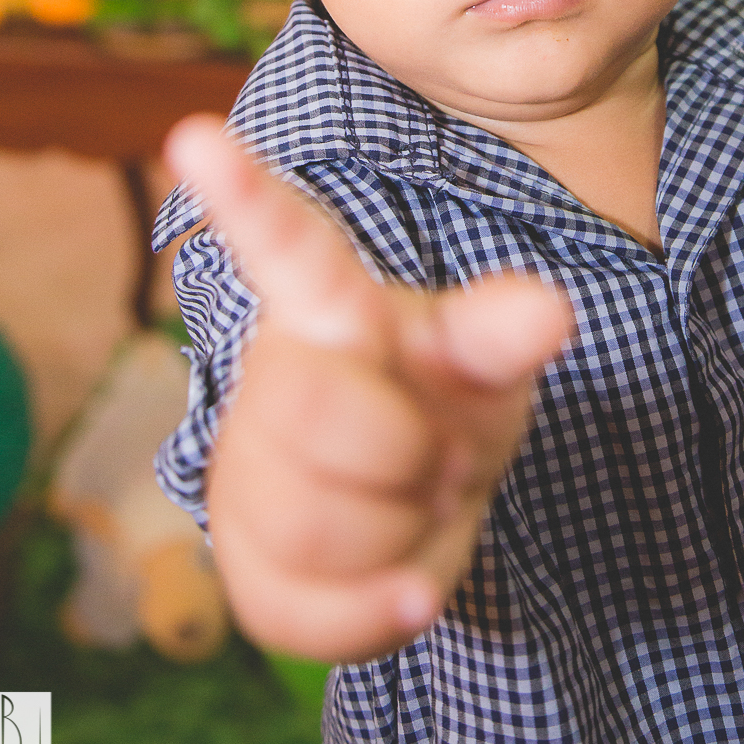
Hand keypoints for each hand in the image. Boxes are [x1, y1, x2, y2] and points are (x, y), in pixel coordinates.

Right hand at [164, 115, 574, 663]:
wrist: (427, 500)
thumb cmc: (446, 396)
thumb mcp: (485, 355)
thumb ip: (503, 330)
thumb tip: (548, 310)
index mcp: (330, 304)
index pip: (287, 242)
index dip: (244, 193)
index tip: (195, 134)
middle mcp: (273, 374)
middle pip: (314, 410)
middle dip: (406, 446)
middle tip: (442, 452)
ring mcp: (249, 469)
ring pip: (313, 517)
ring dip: (403, 525)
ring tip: (423, 499)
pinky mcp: (249, 563)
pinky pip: (301, 608)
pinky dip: (376, 609)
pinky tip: (410, 586)